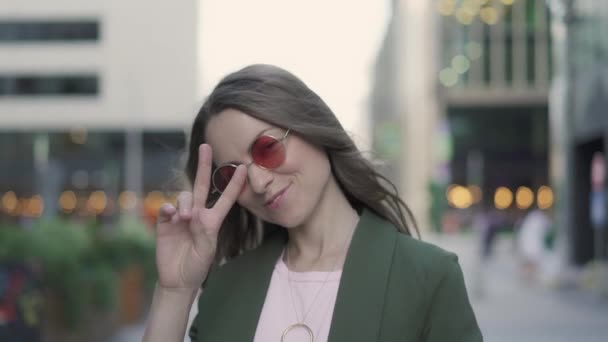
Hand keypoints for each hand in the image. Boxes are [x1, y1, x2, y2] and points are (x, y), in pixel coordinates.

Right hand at [154, 144, 246, 289]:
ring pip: (184, 196)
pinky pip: (166, 207)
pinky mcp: (165, 222)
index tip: (245, 167)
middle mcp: (197, 214)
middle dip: (204, 165)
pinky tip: (170, 213)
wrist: (177, 280)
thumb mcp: (206, 251)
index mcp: (212, 221)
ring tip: (185, 218)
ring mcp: (180, 216)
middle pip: (201, 185)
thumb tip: (193, 214)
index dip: (234, 184)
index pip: (225, 198)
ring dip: (185, 203)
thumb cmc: (197, 266)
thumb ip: (203, 232)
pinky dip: (167, 207)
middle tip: (206, 146)